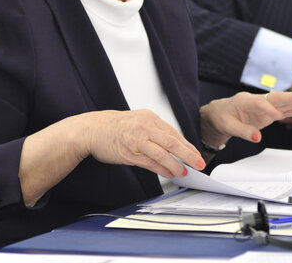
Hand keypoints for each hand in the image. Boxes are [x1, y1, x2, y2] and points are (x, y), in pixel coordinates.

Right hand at [83, 110, 205, 179]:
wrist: (92, 129)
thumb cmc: (114, 126)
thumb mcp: (138, 121)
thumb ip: (154, 132)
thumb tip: (172, 146)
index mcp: (149, 118)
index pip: (174, 133)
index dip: (187, 145)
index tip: (196, 154)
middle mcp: (145, 127)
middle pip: (173, 142)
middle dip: (188, 154)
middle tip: (199, 163)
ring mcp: (137, 140)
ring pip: (163, 153)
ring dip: (176, 164)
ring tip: (185, 172)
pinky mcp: (129, 152)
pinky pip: (150, 162)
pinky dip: (162, 169)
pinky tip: (169, 173)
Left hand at [200, 91, 291, 147]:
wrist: (220, 113)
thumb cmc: (222, 117)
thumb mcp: (228, 126)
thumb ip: (243, 131)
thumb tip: (257, 138)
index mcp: (244, 100)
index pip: (259, 103)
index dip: (268, 109)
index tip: (277, 115)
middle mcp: (257, 100)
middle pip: (276, 98)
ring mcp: (263, 106)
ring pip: (282, 103)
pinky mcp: (267, 113)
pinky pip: (282, 110)